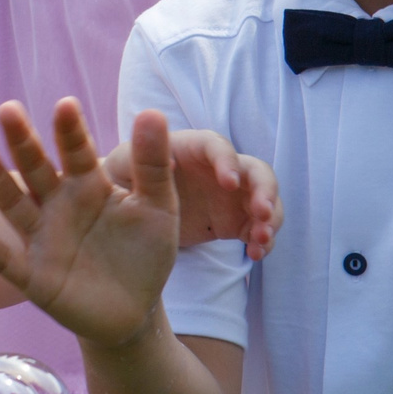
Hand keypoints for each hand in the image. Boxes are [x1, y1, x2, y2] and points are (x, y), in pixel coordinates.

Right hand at [0, 98, 177, 346]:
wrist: (136, 310)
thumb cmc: (144, 252)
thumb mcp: (158, 207)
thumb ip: (153, 164)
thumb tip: (153, 112)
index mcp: (88, 185)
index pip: (76, 151)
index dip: (70, 130)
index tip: (66, 105)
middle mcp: (58, 205)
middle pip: (36, 168)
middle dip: (23, 140)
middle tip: (8, 110)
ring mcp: (43, 239)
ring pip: (14, 204)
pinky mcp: (34, 277)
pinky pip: (5, 260)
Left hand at [109, 128, 282, 259]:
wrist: (128, 213)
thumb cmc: (122, 180)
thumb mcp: (123, 170)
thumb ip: (138, 157)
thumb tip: (158, 140)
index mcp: (190, 150)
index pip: (217, 146)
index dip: (227, 161)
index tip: (228, 184)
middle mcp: (217, 169)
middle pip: (254, 170)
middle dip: (264, 190)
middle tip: (262, 214)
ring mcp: (231, 195)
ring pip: (264, 199)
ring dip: (270, 217)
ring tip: (261, 239)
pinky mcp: (234, 220)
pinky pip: (258, 227)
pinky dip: (263, 239)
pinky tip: (255, 254)